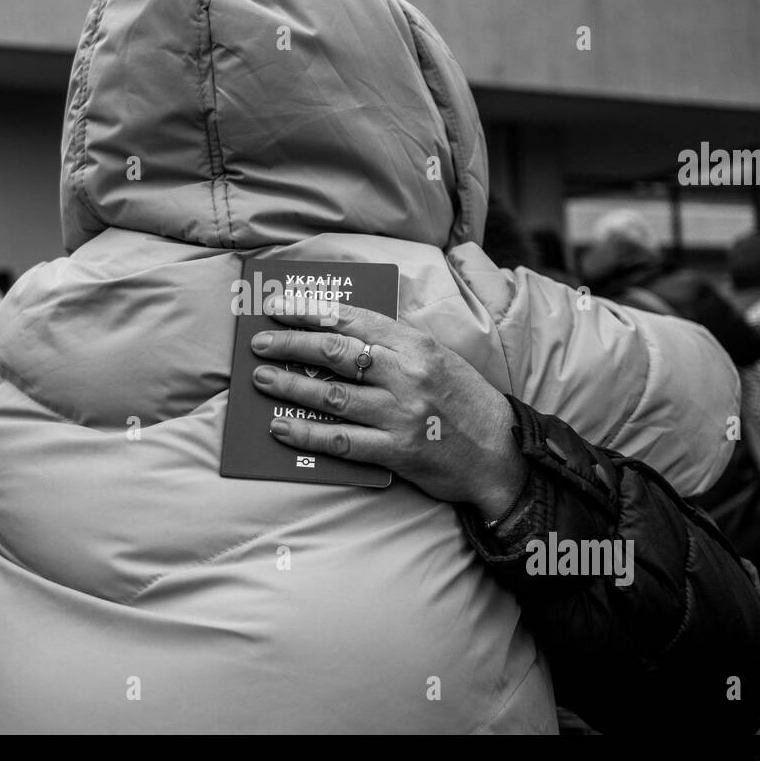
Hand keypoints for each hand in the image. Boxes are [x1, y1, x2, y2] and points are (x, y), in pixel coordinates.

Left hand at [250, 297, 525, 521]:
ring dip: (290, 386)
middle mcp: (407, 374)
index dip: (309, 311)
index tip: (277, 307)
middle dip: (290, 344)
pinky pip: (341, 441)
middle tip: (258, 344)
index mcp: (416, 344)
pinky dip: (306, 434)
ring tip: (261, 380)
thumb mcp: (439, 357)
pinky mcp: (397, 451)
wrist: (500, 453)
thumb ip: (396, 342)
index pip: (352, 320)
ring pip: (331, 395)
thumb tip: (342, 329)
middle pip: (335, 353)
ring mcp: (400, 414)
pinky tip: (281, 428)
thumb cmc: (465, 401)